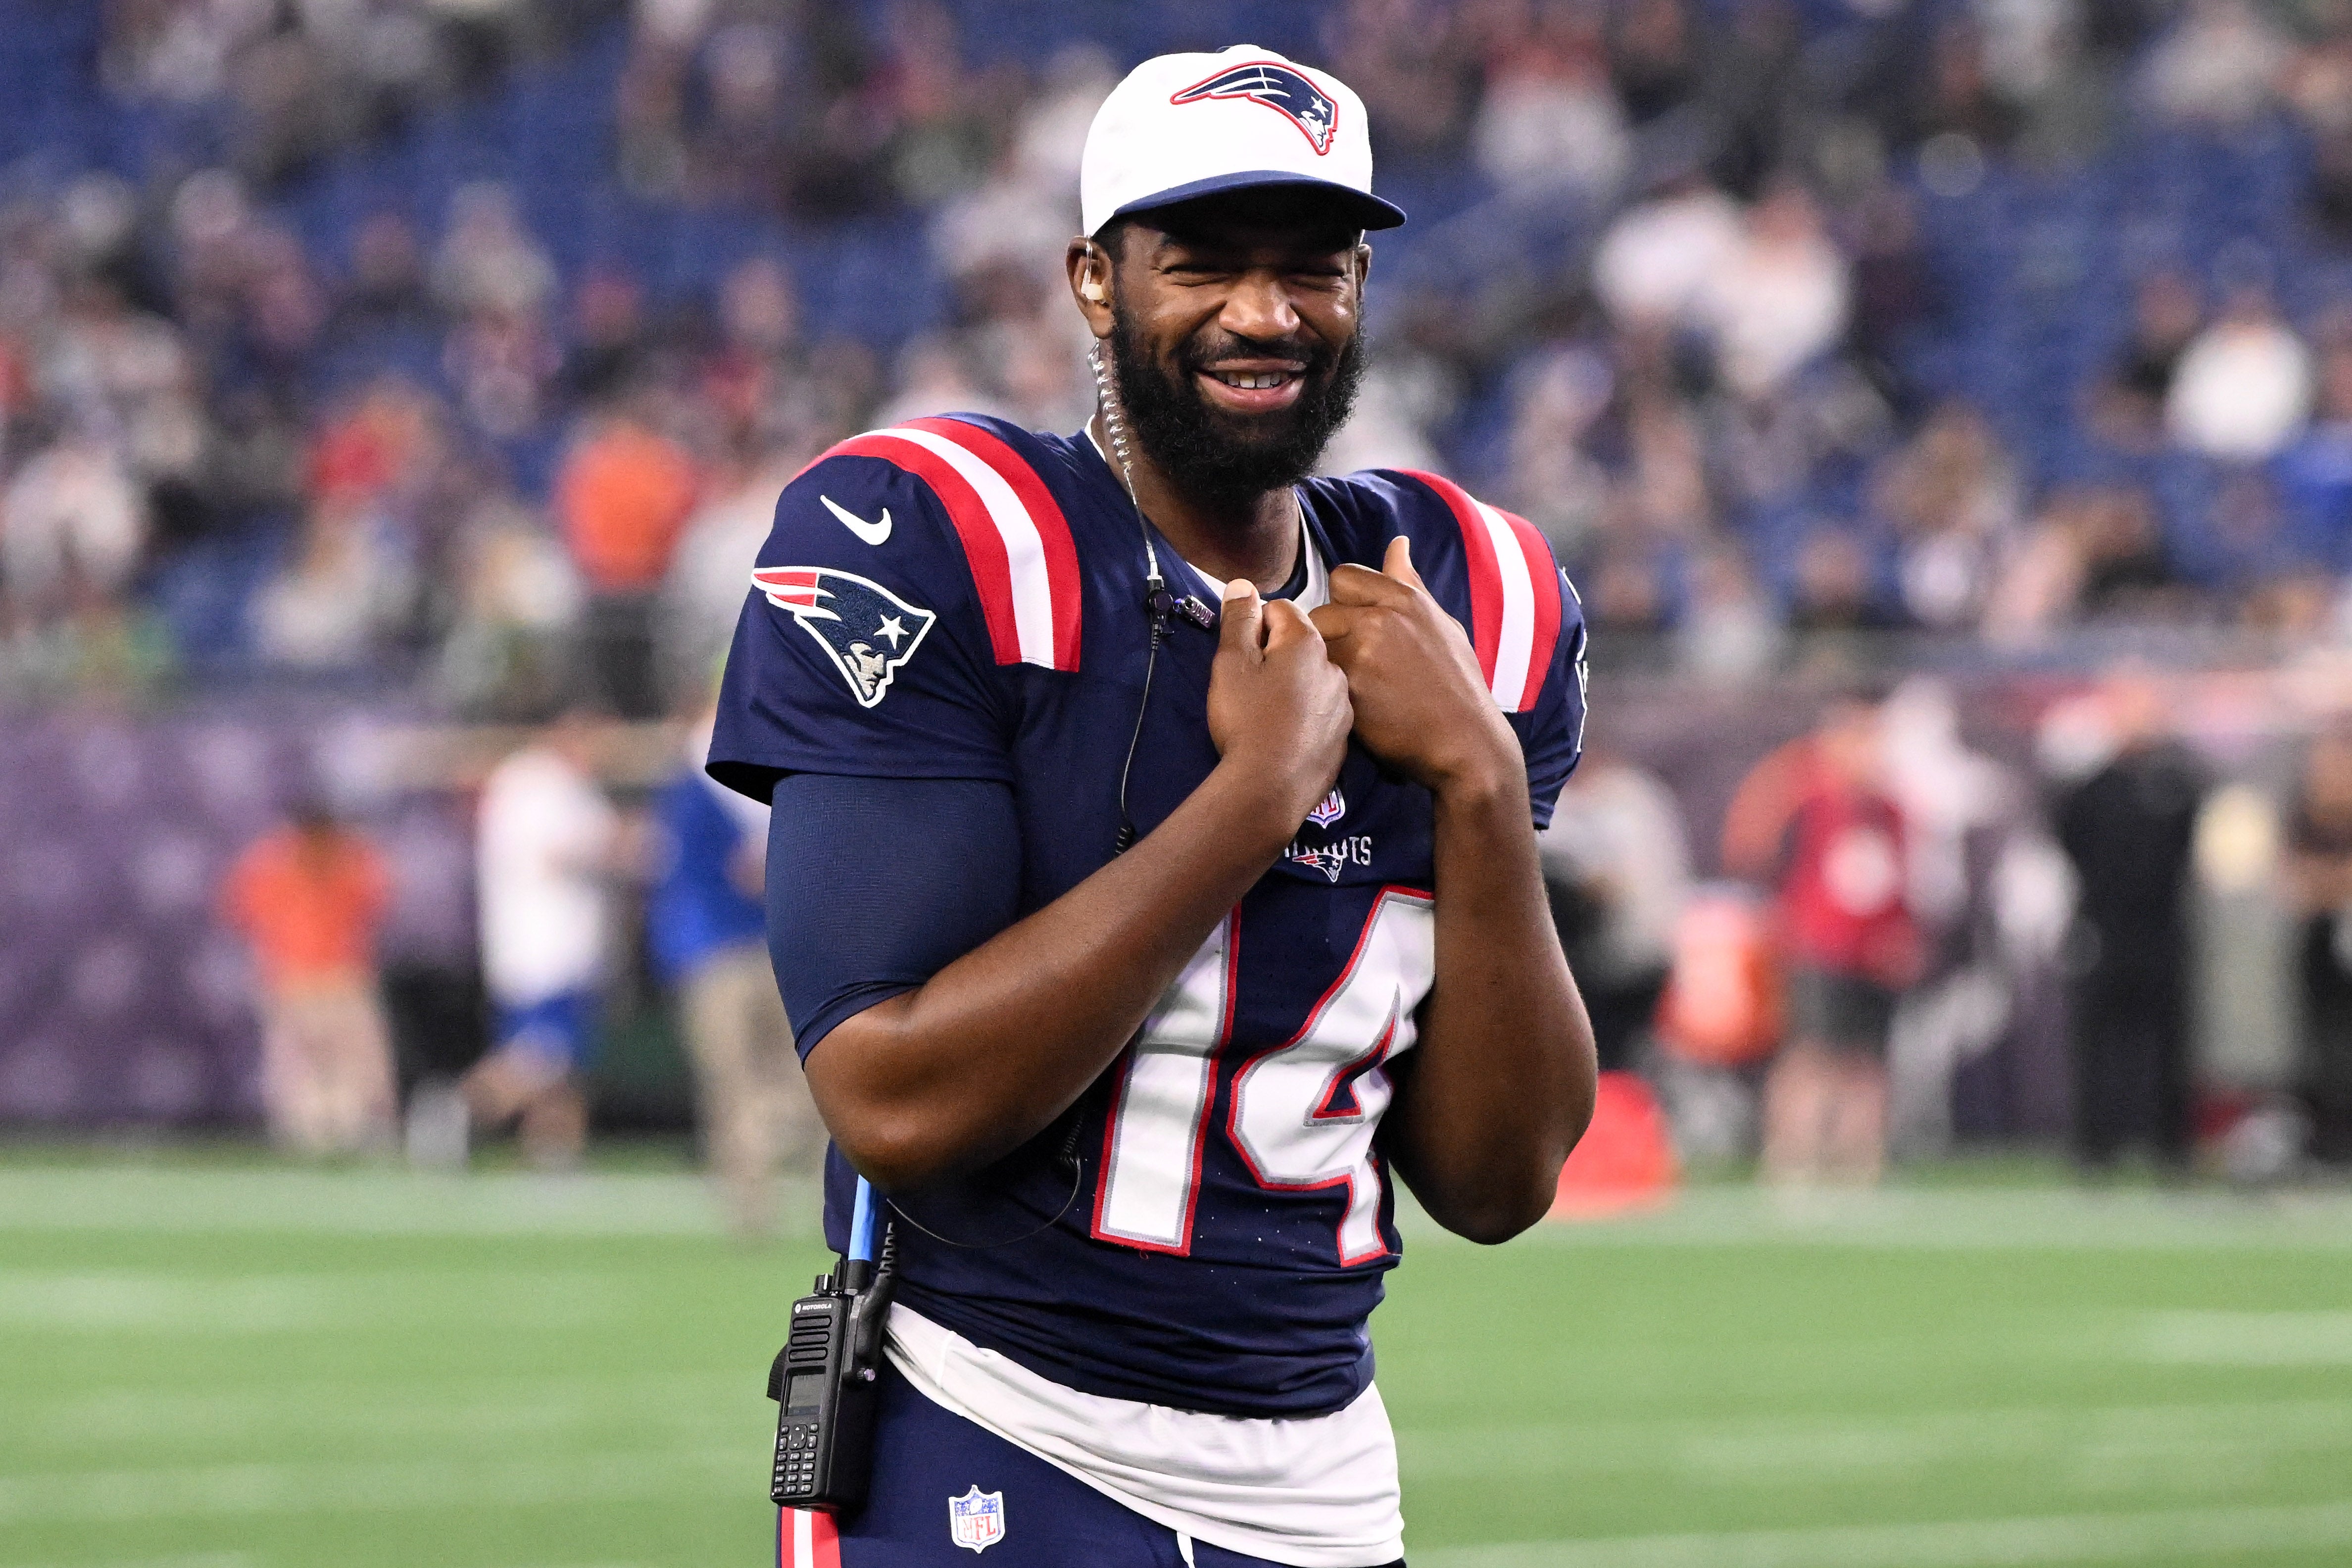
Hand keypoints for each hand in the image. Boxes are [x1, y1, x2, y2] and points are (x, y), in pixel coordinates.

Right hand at [1207, 578, 1353, 830]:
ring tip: (1270, 713)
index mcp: (1307, 642)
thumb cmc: (1246, 721)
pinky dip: (1307, 714)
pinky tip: (1287, 734)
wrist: (1271, 789)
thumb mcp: (1230, 664)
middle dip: (1277, 654)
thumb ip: (1238, 620)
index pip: (1280, 609)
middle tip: (1253, 686)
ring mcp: (1343, 703)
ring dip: (1294, 684)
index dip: (1254, 627)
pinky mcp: (1345, 736)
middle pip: (1301, 643)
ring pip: (1314, 677)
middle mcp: (1334, 667)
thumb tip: (1244, 585)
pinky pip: (1323, 711)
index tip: (1242, 655)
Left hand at [1309, 536, 1520, 794]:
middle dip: (1329, 636)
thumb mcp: (1442, 625)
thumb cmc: (1457, 685)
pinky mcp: (1350, 685)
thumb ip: (1410, 584)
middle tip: (1352, 664)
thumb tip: (1397, 543)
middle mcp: (1383, 617)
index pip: (1344, 576)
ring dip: (1323, 662)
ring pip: (1314, 644)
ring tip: (1350, 684)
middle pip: (1321, 610)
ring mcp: (1364, 650)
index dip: (1343, 602)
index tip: (1356, 628)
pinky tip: (1351, 704)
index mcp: (1405, 598)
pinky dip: (1327, 691)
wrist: (1467, 743)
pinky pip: (1318, 676)